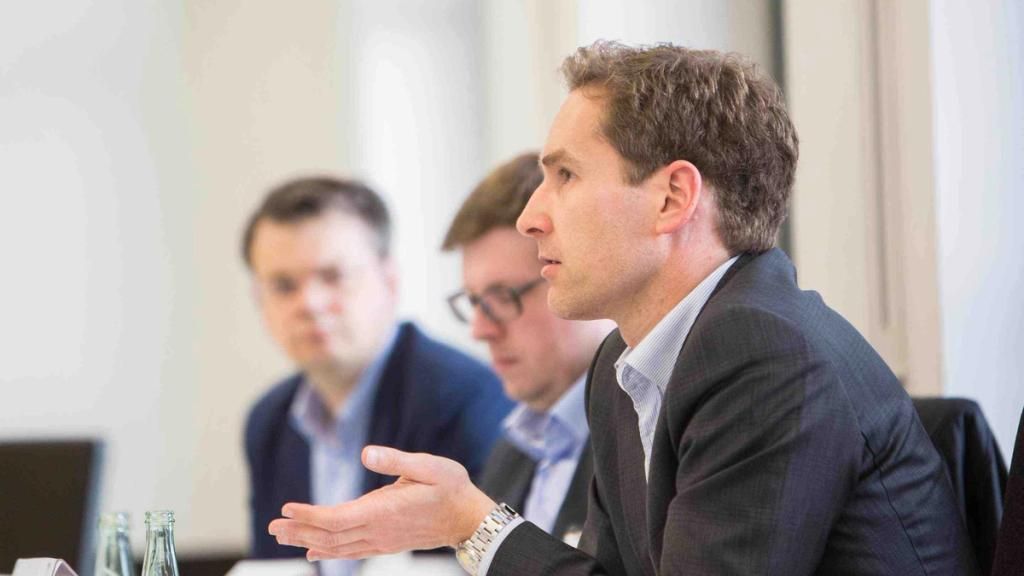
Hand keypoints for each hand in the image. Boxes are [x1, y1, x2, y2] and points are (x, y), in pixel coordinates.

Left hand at [268, 445, 496, 559]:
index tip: (287, 509)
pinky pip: (350, 551)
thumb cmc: (451, 488)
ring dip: (308, 540)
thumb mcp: (429, 466)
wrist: (469, 519)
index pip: (338, 519)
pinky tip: (314, 551)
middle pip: (330, 536)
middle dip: (299, 530)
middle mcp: (379, 531)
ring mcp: (381, 540)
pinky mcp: (385, 543)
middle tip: (272, 526)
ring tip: (283, 535)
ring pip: (337, 546)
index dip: (310, 516)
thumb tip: (366, 453)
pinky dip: (328, 551)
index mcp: (385, 511)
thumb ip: (396, 460)